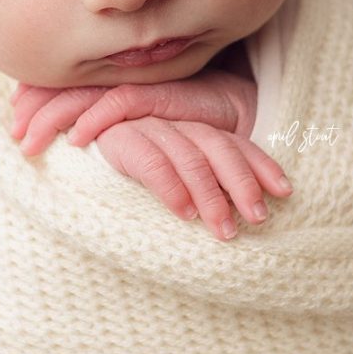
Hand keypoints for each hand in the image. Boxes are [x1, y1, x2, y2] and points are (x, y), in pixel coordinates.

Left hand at [6, 68, 258, 155]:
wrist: (233, 110)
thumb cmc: (184, 116)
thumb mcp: (137, 119)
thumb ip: (107, 120)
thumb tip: (67, 134)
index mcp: (112, 74)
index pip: (64, 78)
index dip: (35, 92)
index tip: (15, 114)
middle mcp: (121, 73)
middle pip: (64, 83)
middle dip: (34, 108)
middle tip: (15, 135)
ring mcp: (139, 81)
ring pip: (82, 94)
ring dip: (51, 118)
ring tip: (29, 143)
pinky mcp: (161, 93)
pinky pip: (119, 104)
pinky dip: (94, 120)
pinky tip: (76, 139)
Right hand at [91, 116, 291, 239]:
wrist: (67, 137)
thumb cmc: (123, 175)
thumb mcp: (171, 173)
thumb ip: (201, 185)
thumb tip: (244, 218)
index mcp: (193, 128)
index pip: (236, 143)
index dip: (261, 165)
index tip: (285, 192)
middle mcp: (174, 124)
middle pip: (219, 148)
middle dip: (242, 184)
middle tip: (257, 220)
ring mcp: (147, 128)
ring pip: (191, 157)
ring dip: (211, 195)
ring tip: (224, 230)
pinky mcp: (118, 140)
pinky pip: (151, 162)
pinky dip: (170, 187)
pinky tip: (183, 212)